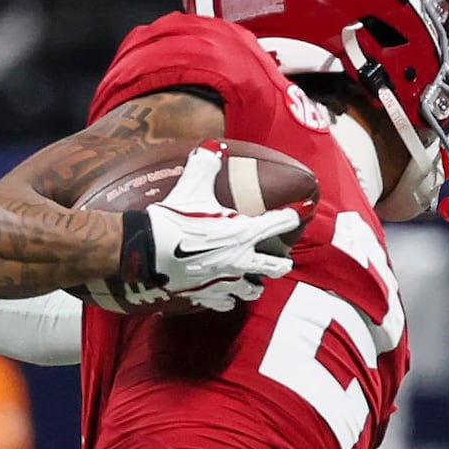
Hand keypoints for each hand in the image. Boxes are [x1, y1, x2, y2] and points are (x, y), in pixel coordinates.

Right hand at [118, 149, 301, 311]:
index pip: (280, 222)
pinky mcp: (206, 295)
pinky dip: (227, 300)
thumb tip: (213, 146)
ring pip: (251, 290)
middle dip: (281, 263)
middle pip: (274, 267)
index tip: (301, 211)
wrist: (147, 252)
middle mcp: (241, 259)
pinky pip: (224, 303)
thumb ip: (206, 165)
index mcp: (244, 232)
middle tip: (285, 261)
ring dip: (255, 285)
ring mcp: (224, 280)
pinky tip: (227, 298)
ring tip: (255, 283)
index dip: (292, 215)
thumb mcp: (192, 186)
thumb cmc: (174, 219)